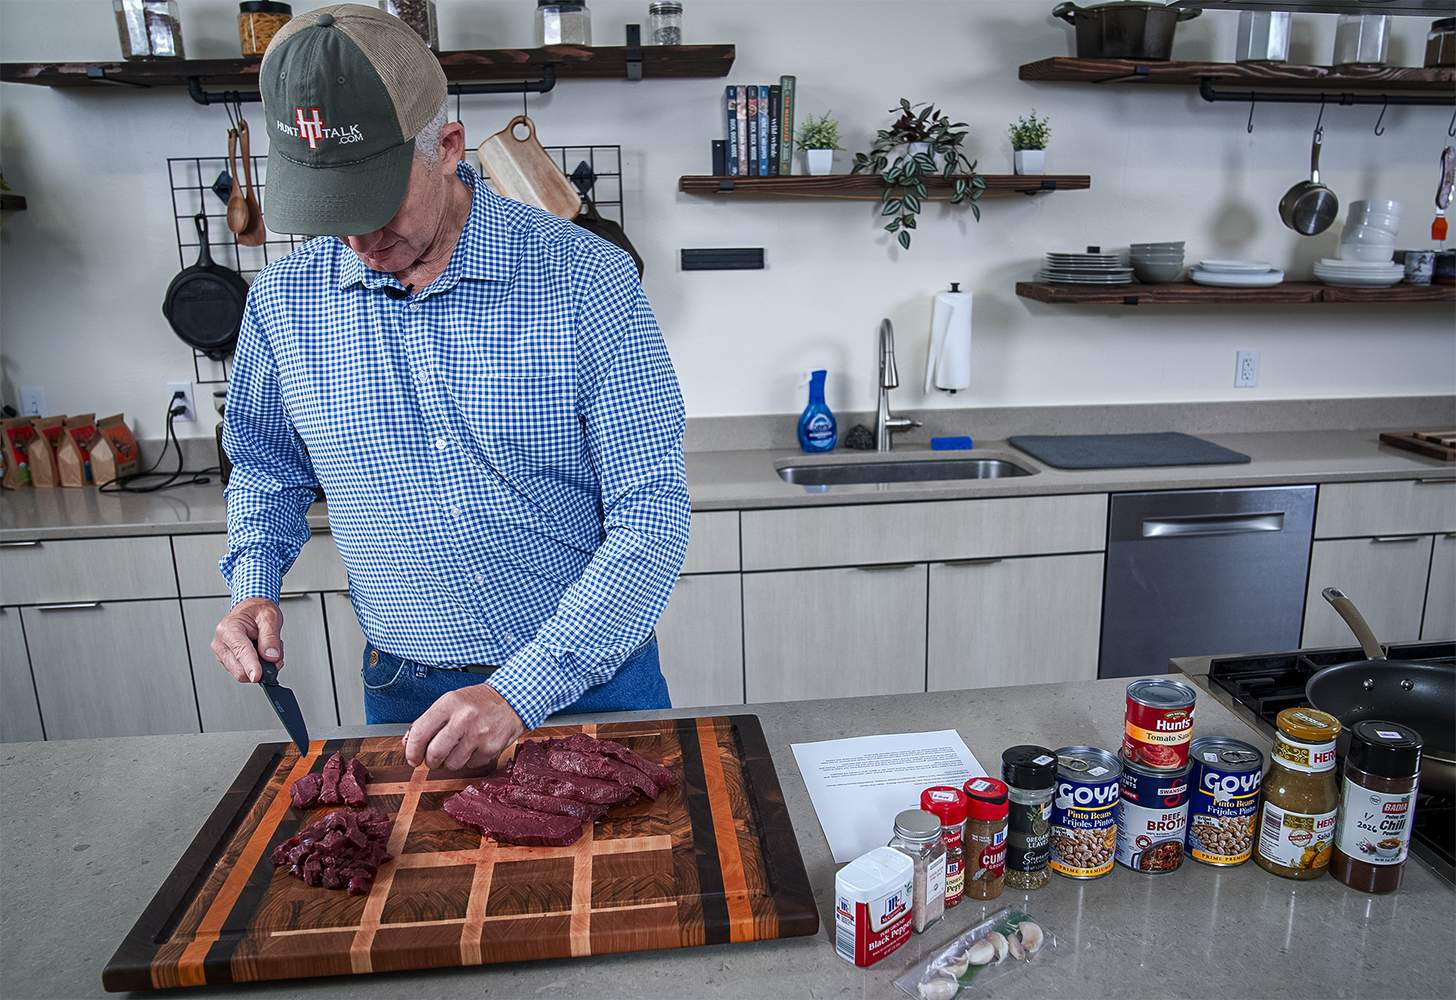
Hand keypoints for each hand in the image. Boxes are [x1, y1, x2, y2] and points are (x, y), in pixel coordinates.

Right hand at [211, 597, 283, 683]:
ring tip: (266, 649)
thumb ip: (271, 637)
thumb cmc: (257, 611)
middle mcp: (221, 643)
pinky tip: (260, 653)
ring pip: (242, 674)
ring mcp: (222, 654)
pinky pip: (244, 672)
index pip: (240, 651)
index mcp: (229, 628)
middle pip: (239, 670)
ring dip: (260, 667)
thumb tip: (271, 657)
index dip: (250, 666)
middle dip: (261, 667)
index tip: (257, 676)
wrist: (251, 610)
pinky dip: (256, 667)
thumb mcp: (270, 617)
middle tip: (275, 654)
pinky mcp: (227, 661)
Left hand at [404, 684, 525, 771]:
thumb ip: (430, 721)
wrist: (513, 699)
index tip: (412, 757)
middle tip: (433, 758)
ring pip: (452, 764)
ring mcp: (479, 734)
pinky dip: (470, 760)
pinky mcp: (491, 748)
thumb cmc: (479, 701)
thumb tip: (409, 743)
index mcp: (450, 703)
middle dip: (430, 761)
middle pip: (434, 753)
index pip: (420, 732)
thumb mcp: (452, 701)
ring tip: (458, 749)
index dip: (412, 750)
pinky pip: (471, 765)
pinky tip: (475, 747)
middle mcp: (464, 718)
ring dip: (451, 762)